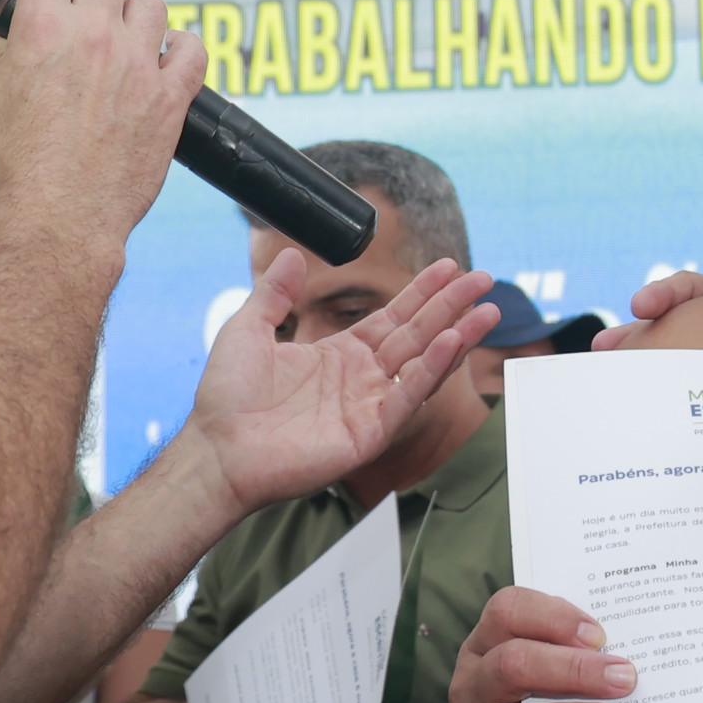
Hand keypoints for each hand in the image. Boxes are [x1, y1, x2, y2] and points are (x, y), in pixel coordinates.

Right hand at [0, 0, 206, 245]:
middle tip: (79, 5)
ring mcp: (138, 65)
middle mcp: (95, 36)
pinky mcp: (170, 98)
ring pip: (150, 3)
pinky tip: (163, 61)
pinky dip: (180, 48)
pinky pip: (192, 49)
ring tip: (120, 39)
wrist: (56, 223)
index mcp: (44, 29)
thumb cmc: (16, 169)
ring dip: (134, 14)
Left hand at [176, 252, 494, 510]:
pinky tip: (451, 343)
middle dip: (451, 307)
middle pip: (417, 335)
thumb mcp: (248, 329)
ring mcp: (368, 406)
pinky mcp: (369, 433)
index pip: (393, 318)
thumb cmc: (226, 398)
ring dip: (457, 337)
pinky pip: (407, 396)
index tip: (448, 267)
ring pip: (423, 364)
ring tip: (486, 311)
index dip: (422, 293)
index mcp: (338, 355)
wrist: (217, 449)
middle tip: (483, 280)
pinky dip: (431, 370)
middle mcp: (360, 379)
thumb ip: (274, 293)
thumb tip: (292, 253)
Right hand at [448, 586, 638, 702]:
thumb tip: (631, 652)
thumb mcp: (546, 665)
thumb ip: (577, 652)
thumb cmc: (539, 700)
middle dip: (573, 669)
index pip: (507, 610)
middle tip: (623, 678)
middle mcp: (473, 683)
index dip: (554, 618)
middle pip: (512, 663)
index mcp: (487, 642)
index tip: (599, 635)